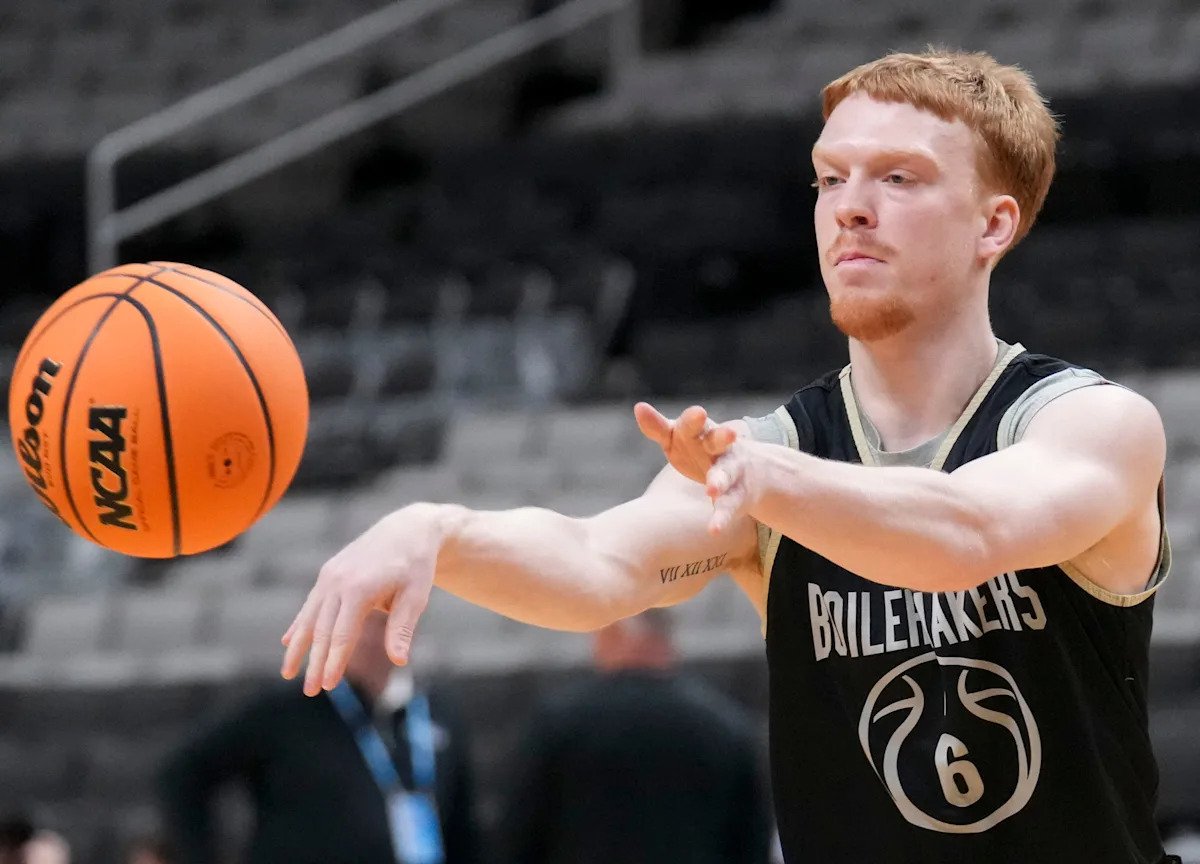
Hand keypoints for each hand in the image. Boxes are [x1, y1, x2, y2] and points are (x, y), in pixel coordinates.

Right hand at [280, 503, 448, 695]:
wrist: (408, 530)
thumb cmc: (415, 566)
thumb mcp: (416, 596)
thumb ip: (402, 627)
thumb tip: (399, 660)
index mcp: (360, 588)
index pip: (343, 634)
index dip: (334, 661)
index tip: (327, 686)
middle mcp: (339, 581)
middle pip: (323, 630)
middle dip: (314, 662)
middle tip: (310, 692)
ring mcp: (330, 576)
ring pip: (310, 617)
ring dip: (298, 646)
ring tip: (287, 673)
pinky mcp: (329, 573)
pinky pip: (311, 603)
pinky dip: (300, 623)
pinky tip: (287, 641)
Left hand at [634, 402, 752, 532]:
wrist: (750, 471)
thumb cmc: (701, 449)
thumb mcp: (680, 437)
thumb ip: (659, 427)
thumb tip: (638, 407)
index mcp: (702, 432)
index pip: (694, 423)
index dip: (694, 419)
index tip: (698, 413)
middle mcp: (719, 448)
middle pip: (719, 441)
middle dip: (723, 437)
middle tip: (729, 433)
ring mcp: (731, 471)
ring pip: (726, 474)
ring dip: (719, 480)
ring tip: (712, 489)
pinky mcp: (738, 495)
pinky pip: (729, 506)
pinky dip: (721, 517)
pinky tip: (714, 529)